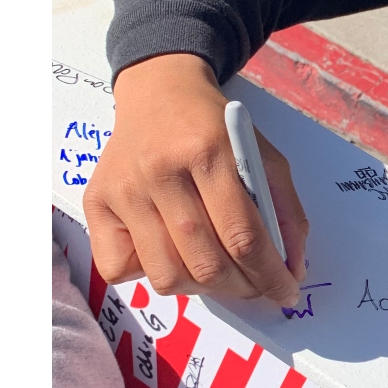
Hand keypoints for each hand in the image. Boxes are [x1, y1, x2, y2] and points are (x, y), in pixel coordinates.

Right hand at [85, 52, 307, 301]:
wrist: (159, 93)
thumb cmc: (217, 129)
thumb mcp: (265, 158)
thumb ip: (285, 213)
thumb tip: (291, 270)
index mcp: (210, 153)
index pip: (243, 236)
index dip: (269, 275)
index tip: (286, 294)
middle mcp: (160, 172)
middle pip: (204, 262)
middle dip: (241, 287)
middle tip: (256, 286)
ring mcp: (123, 190)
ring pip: (164, 273)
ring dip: (201, 288)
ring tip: (218, 272)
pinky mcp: (95, 202)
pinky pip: (118, 269)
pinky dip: (149, 275)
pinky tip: (170, 254)